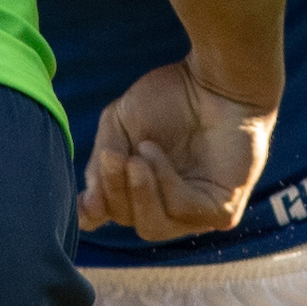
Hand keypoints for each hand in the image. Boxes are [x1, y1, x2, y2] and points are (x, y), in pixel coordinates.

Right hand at [77, 55, 279, 239]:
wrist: (217, 79)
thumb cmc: (171, 96)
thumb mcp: (118, 125)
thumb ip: (101, 164)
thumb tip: (87, 208)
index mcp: (142, 187)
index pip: (114, 213)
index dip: (94, 212)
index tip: (85, 201)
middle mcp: (168, 204)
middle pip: (129, 220)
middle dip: (115, 192)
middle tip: (113, 157)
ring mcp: (195, 211)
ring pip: (154, 226)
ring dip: (138, 192)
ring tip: (136, 158)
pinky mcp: (220, 210)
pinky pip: (182, 211)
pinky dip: (163, 183)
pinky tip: (154, 153)